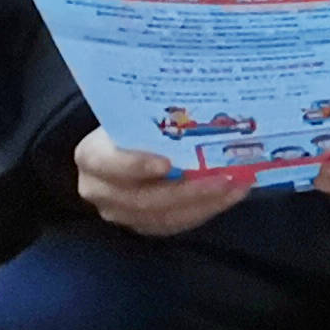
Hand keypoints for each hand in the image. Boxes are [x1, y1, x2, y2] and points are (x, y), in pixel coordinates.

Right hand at [73, 128, 251, 238]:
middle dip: (188, 191)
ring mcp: (119, 213)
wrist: (122, 147)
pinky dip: (205, 210)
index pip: (107, 164)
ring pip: (162, 217)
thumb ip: (157, 119)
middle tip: (225, 178)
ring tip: (237, 186)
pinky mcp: (141, 225)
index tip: (167, 164)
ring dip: (205, 203)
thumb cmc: (134, 127)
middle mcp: (99, 190)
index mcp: (92, 156)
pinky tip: (230, 196)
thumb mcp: (136, 118)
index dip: (136, 166)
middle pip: (142, 199)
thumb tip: (205, 104)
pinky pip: (174, 224)